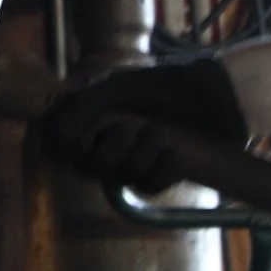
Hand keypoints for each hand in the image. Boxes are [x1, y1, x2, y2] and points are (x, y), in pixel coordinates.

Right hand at [40, 57, 247, 192]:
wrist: (219, 95)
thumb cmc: (170, 84)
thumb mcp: (122, 86)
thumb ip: (84, 106)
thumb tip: (51, 134)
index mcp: (94, 118)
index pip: (60, 144)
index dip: (63, 148)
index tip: (80, 140)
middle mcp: (109, 142)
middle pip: (85, 168)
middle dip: (106, 153)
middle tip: (126, 132)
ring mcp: (135, 161)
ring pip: (116, 178)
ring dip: (137, 158)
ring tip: (157, 137)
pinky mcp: (161, 176)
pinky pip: (146, 186)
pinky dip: (158, 170)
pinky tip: (172, 154)